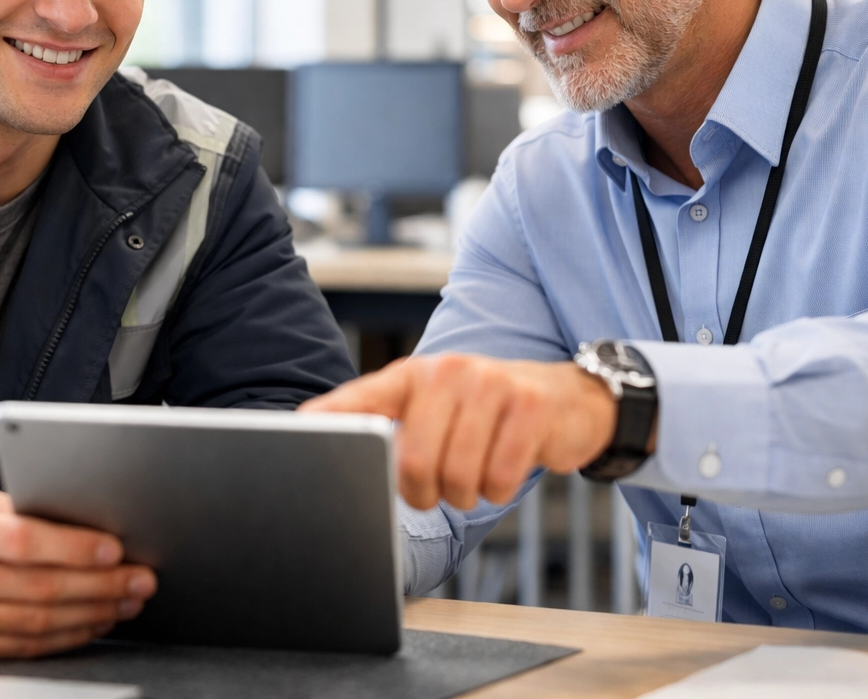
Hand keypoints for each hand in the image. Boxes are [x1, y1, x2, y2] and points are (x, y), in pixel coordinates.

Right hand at [0, 486, 155, 662]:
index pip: (22, 540)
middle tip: (139, 578)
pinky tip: (93, 622)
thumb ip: (15, 509)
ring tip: (127, 600)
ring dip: (92, 613)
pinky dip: (66, 636)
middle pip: (38, 587)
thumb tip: (81, 515)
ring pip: (37, 622)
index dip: (73, 547)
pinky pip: (24, 646)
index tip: (115, 549)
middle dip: (100, 585)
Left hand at [302, 354, 629, 509]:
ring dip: (465, 495)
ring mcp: (489, 383)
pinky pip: (499, 479)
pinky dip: (499, 490)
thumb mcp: (436, 410)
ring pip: (457, 477)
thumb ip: (390, 428)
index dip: (328, 423)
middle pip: (413, 463)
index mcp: (412, 377)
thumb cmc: (486, 415)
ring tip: (475, 476)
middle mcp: (445, 371)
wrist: (566, 398)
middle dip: (424, 494)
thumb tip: (337, 460)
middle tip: (440, 489)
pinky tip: (505, 467)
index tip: (301, 435)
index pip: (359, 400)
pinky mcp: (529, 406)